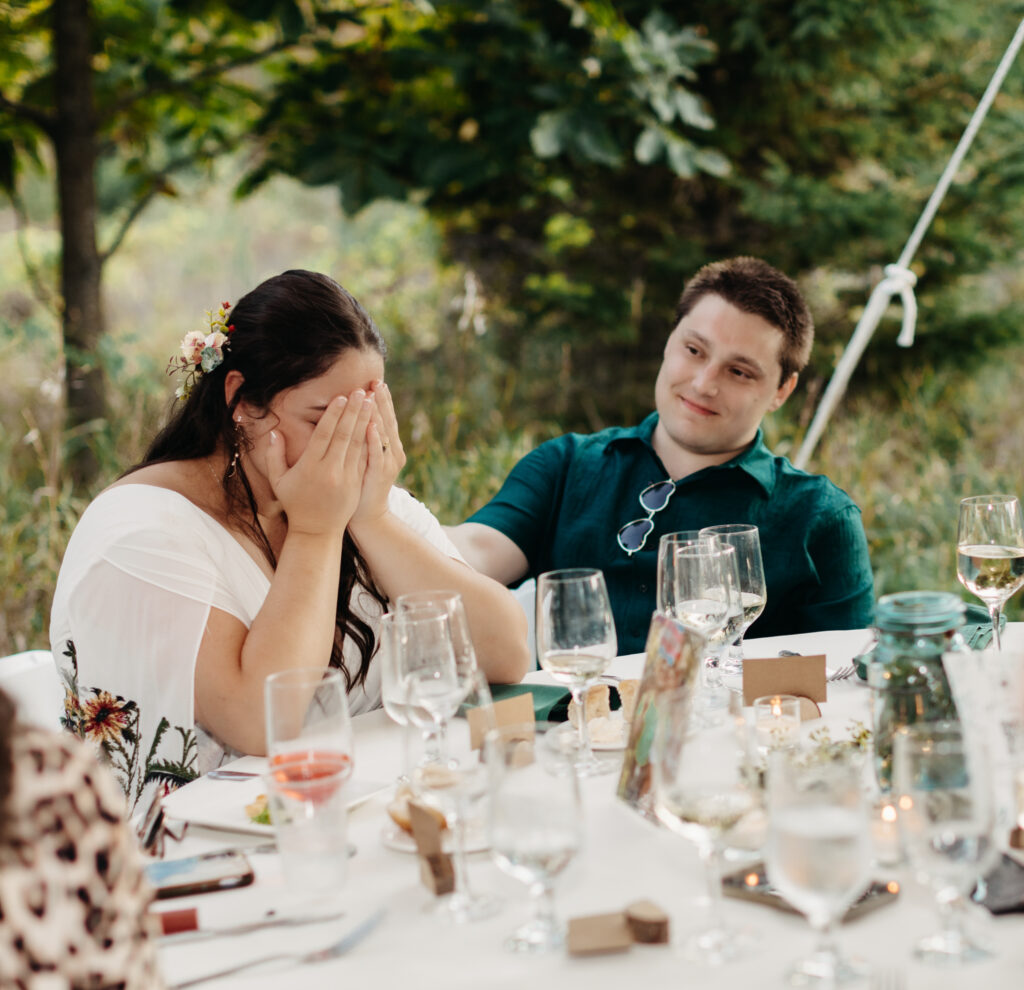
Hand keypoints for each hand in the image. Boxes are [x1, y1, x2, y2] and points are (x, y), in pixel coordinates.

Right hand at [266, 390, 374, 537]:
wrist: (316, 531)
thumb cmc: (295, 503)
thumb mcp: (279, 481)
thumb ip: (274, 456)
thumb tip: (274, 432)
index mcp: (310, 466)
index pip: (323, 435)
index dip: (333, 415)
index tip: (341, 397)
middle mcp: (329, 470)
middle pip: (344, 435)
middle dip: (353, 411)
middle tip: (361, 391)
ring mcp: (345, 477)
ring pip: (357, 444)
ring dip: (365, 421)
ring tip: (372, 401)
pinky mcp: (356, 483)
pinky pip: (364, 457)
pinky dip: (370, 440)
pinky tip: (375, 425)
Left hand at [349, 380, 405, 528]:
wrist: (366, 514)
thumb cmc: (360, 484)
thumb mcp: (362, 457)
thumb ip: (361, 437)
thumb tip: (355, 415)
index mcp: (388, 446)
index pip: (385, 417)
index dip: (380, 399)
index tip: (373, 380)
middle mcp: (393, 451)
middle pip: (387, 420)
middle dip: (381, 400)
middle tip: (376, 380)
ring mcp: (388, 462)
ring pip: (384, 433)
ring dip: (378, 413)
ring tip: (373, 394)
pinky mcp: (380, 474)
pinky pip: (377, 453)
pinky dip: (374, 438)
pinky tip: (370, 424)